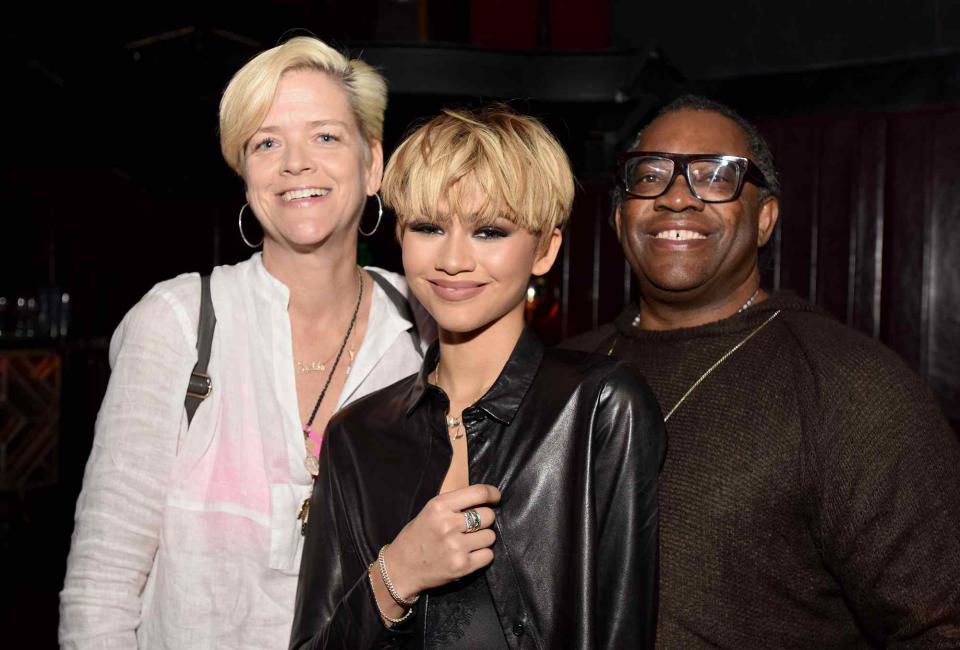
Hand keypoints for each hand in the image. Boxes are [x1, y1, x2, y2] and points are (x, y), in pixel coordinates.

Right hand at [383, 484, 499, 597]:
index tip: (495, 498)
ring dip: (483, 539)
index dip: (492, 494)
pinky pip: (488, 555)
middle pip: (488, 515)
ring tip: (468, 543)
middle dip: (485, 520)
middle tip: (473, 527)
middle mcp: (448, 524)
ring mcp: (456, 547)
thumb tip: (485, 499)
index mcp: (439, 506)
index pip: (479, 493)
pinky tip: (469, 555)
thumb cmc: (417, 536)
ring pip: (490, 536)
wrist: (401, 569)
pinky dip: (482, 555)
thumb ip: (454, 505)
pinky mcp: (462, 566)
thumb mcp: (430, 511)